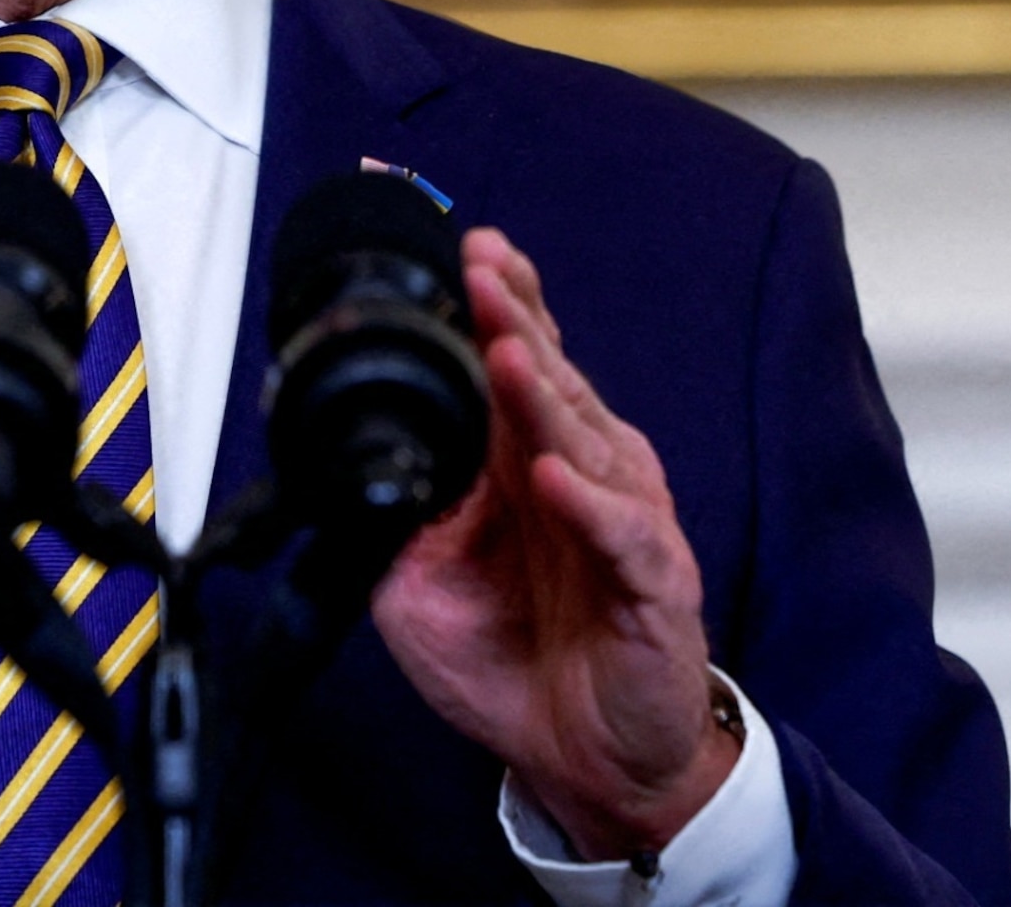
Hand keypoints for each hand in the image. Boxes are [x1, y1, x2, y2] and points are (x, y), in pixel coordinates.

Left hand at [372, 229, 737, 861]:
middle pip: (552, 382)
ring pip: (584, 443)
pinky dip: (590, 508)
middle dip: (516, 323)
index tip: (470, 252)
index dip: (501, 307)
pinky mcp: (652, 585)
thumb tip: (358, 459)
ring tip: (509, 352)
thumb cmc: (519, 658)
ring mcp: (622, 523)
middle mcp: (583, 475)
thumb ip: (402, 514)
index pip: (520, 364)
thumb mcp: (425, 583)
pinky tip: (556, 480)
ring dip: (544, 398)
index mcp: (530, 462)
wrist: (587, 759)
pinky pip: (623, 537)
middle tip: (483, 272)